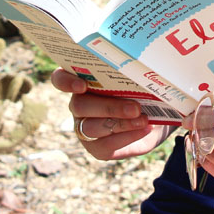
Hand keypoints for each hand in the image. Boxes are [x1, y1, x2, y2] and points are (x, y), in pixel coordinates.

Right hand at [50, 68, 167, 159]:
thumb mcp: (138, 79)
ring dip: (121, 124)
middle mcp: (78, 104)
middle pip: (79, 106)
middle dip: (109, 107)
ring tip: (143, 120)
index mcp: (82, 80)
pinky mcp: (95, 147)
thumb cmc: (142, 90)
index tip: (82, 85)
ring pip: (91, 127)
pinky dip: (128, 137)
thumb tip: (145, 65)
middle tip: (135, 108)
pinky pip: (105, 145)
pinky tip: (144, 129)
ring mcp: (84, 127)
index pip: (60, 78)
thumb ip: (133, 72)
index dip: (66, 82)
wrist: (154, 116)